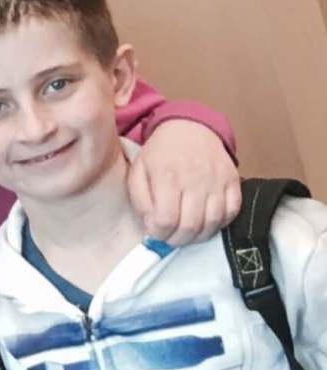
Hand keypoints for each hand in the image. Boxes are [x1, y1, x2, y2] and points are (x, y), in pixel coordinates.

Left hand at [128, 118, 239, 245]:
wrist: (190, 129)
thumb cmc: (159, 154)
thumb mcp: (138, 173)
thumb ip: (140, 202)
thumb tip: (151, 228)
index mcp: (167, 177)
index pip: (166, 220)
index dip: (160, 234)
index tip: (155, 234)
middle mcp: (195, 179)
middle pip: (191, 225)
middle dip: (178, 240)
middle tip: (170, 238)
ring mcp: (217, 180)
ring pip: (213, 222)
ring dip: (198, 236)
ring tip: (186, 234)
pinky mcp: (233, 180)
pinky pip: (232, 211)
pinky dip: (220, 224)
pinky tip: (206, 223)